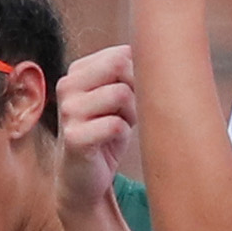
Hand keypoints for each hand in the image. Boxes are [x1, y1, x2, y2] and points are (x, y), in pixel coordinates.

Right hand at [55, 45, 135, 211]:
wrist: (84, 179)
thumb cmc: (105, 133)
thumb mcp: (116, 96)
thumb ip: (128, 72)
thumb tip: (164, 51)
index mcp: (77, 71)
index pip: (121, 53)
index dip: (138, 75)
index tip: (130, 98)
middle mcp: (67, 85)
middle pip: (120, 65)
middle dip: (136, 89)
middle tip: (128, 113)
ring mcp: (68, 111)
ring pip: (121, 93)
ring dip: (131, 114)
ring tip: (119, 127)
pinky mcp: (74, 137)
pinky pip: (116, 124)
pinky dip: (123, 134)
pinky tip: (112, 143)